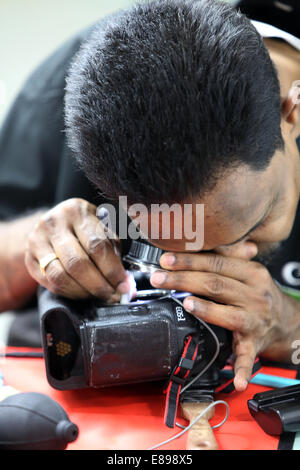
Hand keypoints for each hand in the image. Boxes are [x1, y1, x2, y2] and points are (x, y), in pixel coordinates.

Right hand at [25, 198, 129, 301]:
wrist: (55, 225)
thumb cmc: (84, 228)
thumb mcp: (102, 229)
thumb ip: (113, 252)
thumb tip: (124, 282)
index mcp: (76, 211)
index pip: (96, 245)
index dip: (112, 270)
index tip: (123, 285)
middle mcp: (53, 223)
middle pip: (77, 263)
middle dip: (99, 285)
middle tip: (113, 295)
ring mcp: (37, 240)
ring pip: (61, 276)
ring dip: (84, 292)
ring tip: (98, 295)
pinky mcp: (29, 259)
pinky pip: (51, 283)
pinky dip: (70, 293)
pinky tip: (83, 293)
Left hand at [150, 250, 291, 390]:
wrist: (286, 321)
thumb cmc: (259, 292)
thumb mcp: (249, 270)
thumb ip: (227, 256)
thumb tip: (199, 241)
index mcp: (252, 273)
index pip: (216, 264)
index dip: (190, 261)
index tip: (166, 260)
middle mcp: (255, 296)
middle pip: (216, 285)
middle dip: (184, 280)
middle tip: (159, 278)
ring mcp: (255, 320)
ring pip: (229, 314)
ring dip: (207, 309)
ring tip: (186, 303)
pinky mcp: (254, 344)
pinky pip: (246, 357)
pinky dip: (241, 369)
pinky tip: (234, 379)